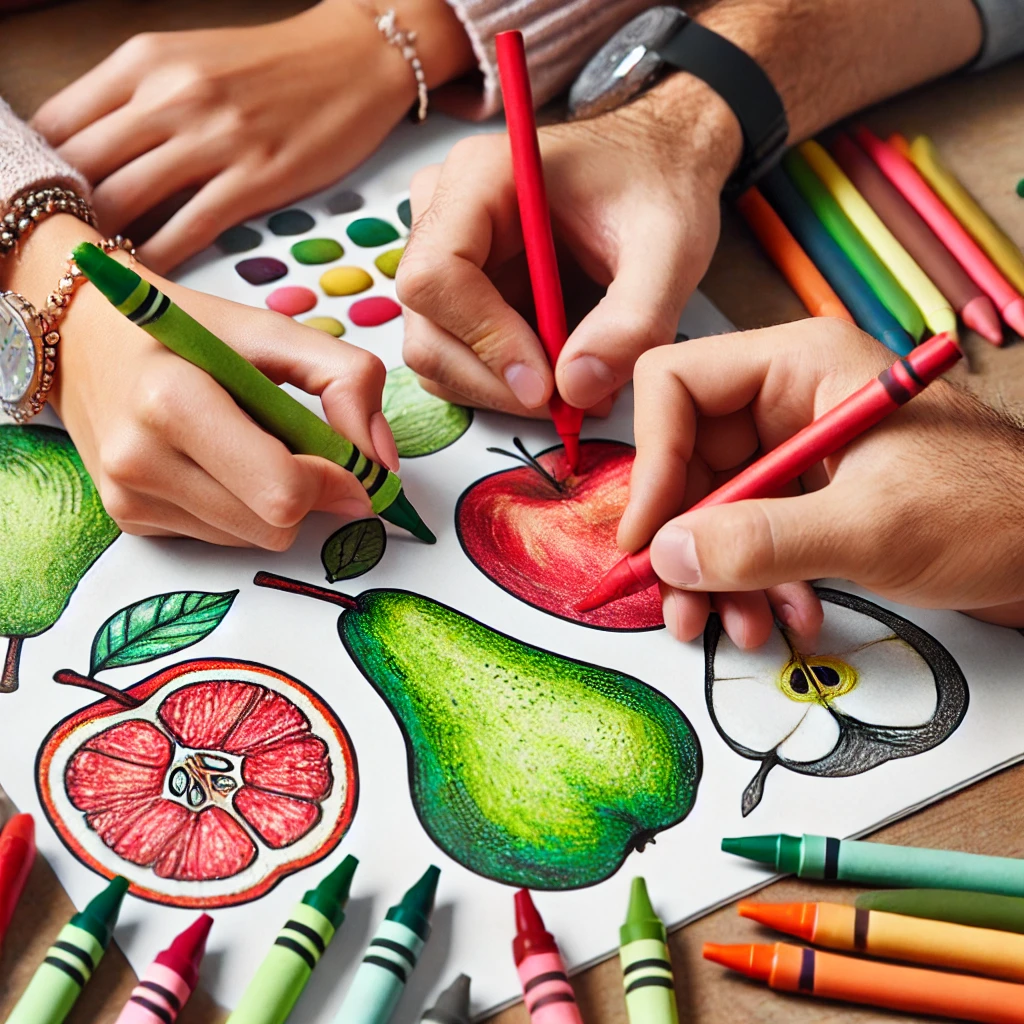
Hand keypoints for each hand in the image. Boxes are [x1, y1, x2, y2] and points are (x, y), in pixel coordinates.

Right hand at [2, 214, 397, 547]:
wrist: (83, 334)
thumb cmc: (190, 328)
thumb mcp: (274, 330)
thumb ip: (348, 380)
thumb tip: (381, 463)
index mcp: (173, 401)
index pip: (283, 491)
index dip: (334, 482)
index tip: (350, 460)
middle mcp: (138, 459)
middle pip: (275, 527)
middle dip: (307, 494)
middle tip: (298, 445)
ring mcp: (127, 498)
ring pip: (253, 540)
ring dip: (272, 502)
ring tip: (246, 443)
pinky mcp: (127, 521)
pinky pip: (221, 539)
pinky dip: (238, 507)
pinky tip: (216, 462)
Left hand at [31, 0, 473, 272]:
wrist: (353, 59)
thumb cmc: (271, 66)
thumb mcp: (187, 60)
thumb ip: (134, 101)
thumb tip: (86, 156)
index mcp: (144, 60)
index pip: (57, 122)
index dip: (34, 172)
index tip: (28, 207)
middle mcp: (170, 94)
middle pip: (83, 166)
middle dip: (59, 212)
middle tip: (51, 249)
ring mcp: (215, 137)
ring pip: (128, 200)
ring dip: (103, 240)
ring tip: (92, 267)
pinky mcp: (258, 177)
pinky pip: (190, 228)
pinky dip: (160, 258)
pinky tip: (147, 276)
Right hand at [396, 74, 741, 416]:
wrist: (659, 170)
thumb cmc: (658, 188)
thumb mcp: (669, 249)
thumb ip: (633, 320)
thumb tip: (575, 389)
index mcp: (478, 179)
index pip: (437, 275)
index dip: (485, 340)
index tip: (545, 384)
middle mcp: (443, 214)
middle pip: (428, 326)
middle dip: (496, 381)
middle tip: (568, 405)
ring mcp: (444, 256)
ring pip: (437, 354)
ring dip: (501, 391)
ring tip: (577, 391)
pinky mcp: (458, 294)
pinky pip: (458, 359)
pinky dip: (504, 386)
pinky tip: (560, 377)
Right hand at [618, 318, 1023, 647]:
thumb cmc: (989, 513)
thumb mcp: (871, 528)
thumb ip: (763, 542)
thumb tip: (668, 554)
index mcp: (799, 365)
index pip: (677, 385)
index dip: (652, 462)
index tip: (648, 538)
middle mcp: (788, 398)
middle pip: (688, 458)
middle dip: (685, 541)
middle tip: (681, 608)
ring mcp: (797, 448)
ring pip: (714, 507)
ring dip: (717, 576)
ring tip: (738, 629)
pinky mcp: (809, 493)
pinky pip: (750, 534)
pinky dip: (755, 582)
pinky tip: (785, 617)